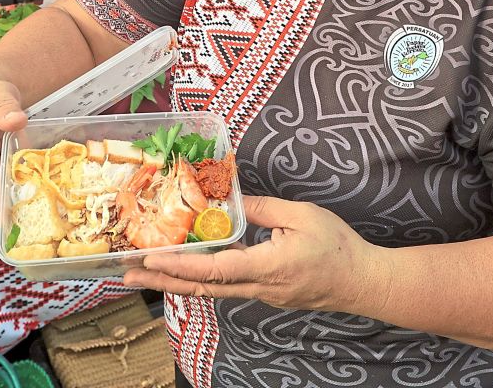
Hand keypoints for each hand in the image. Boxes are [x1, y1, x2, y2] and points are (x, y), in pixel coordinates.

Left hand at [122, 195, 387, 313]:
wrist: (364, 282)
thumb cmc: (338, 247)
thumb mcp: (301, 216)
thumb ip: (262, 207)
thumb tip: (229, 199)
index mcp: (267, 266)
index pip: (214, 270)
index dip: (179, 265)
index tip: (150, 258)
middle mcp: (258, 286)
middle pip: (202, 287)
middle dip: (162, 280)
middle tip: (128, 274)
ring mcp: (261, 292)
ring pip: (211, 289)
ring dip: (177, 281)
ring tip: (146, 273)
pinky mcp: (266, 291)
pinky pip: (226, 286)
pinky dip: (199, 279)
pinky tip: (185, 270)